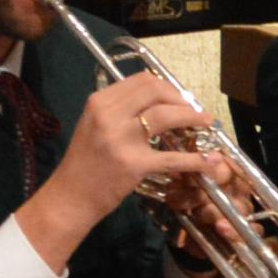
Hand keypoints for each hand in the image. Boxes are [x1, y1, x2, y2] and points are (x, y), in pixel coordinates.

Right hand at [16, 70, 224, 271]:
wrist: (70, 197)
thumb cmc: (84, 162)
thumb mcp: (94, 125)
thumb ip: (119, 110)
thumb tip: (158, 100)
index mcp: (99, 102)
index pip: (142, 80)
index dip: (167, 87)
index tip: (179, 98)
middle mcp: (108, 115)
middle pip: (156, 91)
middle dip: (181, 98)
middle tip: (194, 110)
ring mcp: (121, 139)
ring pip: (166, 115)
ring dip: (192, 117)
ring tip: (205, 123)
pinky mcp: (133, 165)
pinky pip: (171, 157)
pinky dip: (194, 159)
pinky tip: (207, 161)